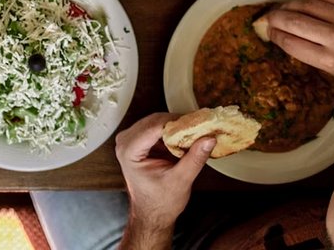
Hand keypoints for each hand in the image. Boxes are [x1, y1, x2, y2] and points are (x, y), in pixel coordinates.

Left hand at [115, 113, 212, 240]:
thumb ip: (195, 158)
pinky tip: (186, 136)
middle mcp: (125, 141)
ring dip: (176, 125)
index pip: (154, 126)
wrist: (152, 214)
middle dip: (178, 122)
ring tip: (196, 132)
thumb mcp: (181, 181)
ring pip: (156, 121)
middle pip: (155, 120)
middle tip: (201, 126)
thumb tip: (209, 138)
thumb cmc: (160, 202)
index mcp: (129, 151)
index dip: (177, 122)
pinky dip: (172, 130)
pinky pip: (157, 127)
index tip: (198, 122)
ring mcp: (130, 139)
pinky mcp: (139, 140)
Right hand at [263, 0, 333, 80]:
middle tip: (269, 17)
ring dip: (291, 5)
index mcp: (332, 61)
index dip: (274, 34)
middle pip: (293, 21)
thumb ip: (312, 53)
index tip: (269, 31)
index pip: (290, 43)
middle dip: (275, 17)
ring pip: (306, 4)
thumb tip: (285, 35)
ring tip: (287, 9)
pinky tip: (307, 2)